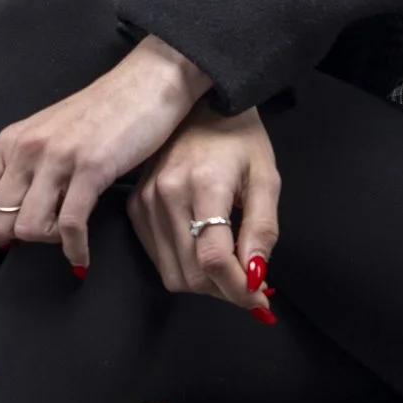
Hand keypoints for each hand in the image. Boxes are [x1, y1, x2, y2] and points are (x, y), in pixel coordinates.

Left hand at [0, 37, 210, 275]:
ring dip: (48, 241)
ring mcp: (57, 158)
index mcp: (9, 143)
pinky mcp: (91, 168)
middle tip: (42, 234)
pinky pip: (69, 225)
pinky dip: (75, 249)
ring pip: (27, 228)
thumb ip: (23, 167)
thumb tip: (5, 213)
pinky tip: (82, 254)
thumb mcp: (46, 135)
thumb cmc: (98, 115)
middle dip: (17, 240)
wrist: (144, 85)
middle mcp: (25, 150)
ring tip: (66, 234)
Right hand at [129, 106, 279, 318]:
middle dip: (224, 289)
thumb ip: (262, 231)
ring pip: (172, 274)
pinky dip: (184, 266)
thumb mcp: (266, 179)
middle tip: (248, 282)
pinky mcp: (135, 206)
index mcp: (203, 184)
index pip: (213, 259)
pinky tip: (204, 251)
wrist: (200, 104)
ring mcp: (145, 201)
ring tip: (229, 266)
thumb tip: (254, 276)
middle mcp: (166, 195)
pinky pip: (158, 258)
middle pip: (191, 274)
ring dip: (205, 283)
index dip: (238, 289)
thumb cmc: (239, 138)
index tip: (258, 299)